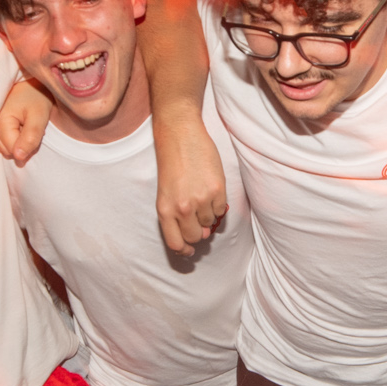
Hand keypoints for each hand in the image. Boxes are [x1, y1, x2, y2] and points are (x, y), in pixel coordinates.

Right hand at [0, 78, 51, 164]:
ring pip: (3, 147)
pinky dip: (10, 137)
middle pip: (7, 151)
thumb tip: (19, 158)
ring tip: (23, 122)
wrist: (27, 79)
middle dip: (21, 143)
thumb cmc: (35, 95)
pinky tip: (16, 124)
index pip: (13, 151)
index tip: (35, 128)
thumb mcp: (39, 116)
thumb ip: (31, 138)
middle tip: (30, 125)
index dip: (28, 145)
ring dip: (15, 140)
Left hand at [153, 114, 230, 254]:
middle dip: (198, 232)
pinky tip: (211, 190)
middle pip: (195, 237)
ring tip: (201, 196)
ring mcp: (201, 200)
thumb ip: (177, 215)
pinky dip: (218, 205)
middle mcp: (182, 208)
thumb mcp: (166, 192)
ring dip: (208, 215)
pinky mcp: (217, 190)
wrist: (180, 135)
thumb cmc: (171, 162)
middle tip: (198, 220)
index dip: (184, 250)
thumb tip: (199, 234)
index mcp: (164, 210)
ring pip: (210, 224)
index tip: (189, 250)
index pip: (175, 243)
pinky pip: (221, 211)